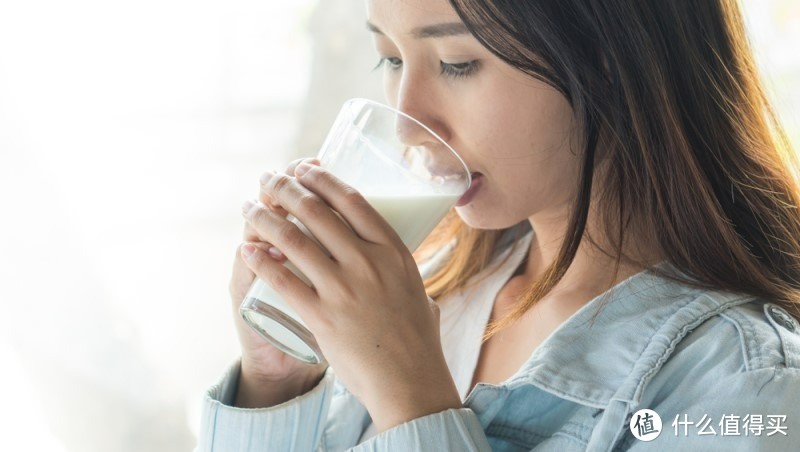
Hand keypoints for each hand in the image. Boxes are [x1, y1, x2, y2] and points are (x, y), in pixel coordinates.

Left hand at [240, 162, 460, 430]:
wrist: (410, 384)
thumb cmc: (417, 342)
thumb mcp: (418, 292)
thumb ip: (400, 271)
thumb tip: (391, 259)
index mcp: (394, 251)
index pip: (352, 200)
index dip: (322, 179)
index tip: (303, 168)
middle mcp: (368, 262)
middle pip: (316, 211)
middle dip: (284, 188)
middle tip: (268, 180)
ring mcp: (343, 288)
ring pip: (293, 238)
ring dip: (264, 217)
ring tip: (249, 208)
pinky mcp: (321, 316)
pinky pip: (282, 279)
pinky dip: (260, 259)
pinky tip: (247, 248)